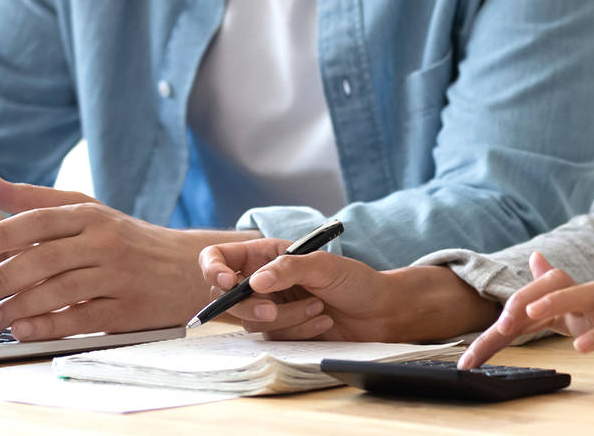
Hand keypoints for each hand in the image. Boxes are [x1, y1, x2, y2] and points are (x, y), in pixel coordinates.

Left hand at [0, 172, 247, 340]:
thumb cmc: (126, 239)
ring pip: (61, 291)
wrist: (188, 267)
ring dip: (19, 306)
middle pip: (46, 258)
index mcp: (92, 215)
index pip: (42, 220)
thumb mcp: (87, 212)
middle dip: (0, 278)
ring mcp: (119, 276)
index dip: (5, 233)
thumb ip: (33, 200)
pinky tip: (22, 331)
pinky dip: (50, 326)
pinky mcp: (129, 310)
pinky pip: (84, 318)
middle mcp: (106, 241)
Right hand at [198, 239, 497, 341]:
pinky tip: (322, 321)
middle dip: (249, 306)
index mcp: (266, 255)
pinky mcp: (283, 331)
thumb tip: (254, 282)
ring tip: (318, 307)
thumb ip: (288, 269)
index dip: (213, 269)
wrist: (380, 312)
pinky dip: (298, 331)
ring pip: (252, 322)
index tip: (227, 283)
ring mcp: (271, 308)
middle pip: (228, 298)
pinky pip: (274, 338)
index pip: (219, 259)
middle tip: (271, 307)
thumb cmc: (355, 280)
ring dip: (286, 318)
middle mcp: (263, 281)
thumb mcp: (324, 265)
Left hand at [457, 252, 593, 387]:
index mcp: (579, 306)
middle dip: (522, 300)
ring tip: (531, 315)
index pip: (534, 302)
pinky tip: (581, 347)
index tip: (472, 357)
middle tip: (499, 324)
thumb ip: (562, 294)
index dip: (502, 324)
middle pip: (557, 284)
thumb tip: (537, 258)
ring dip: (557, 301)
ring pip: (588, 294)